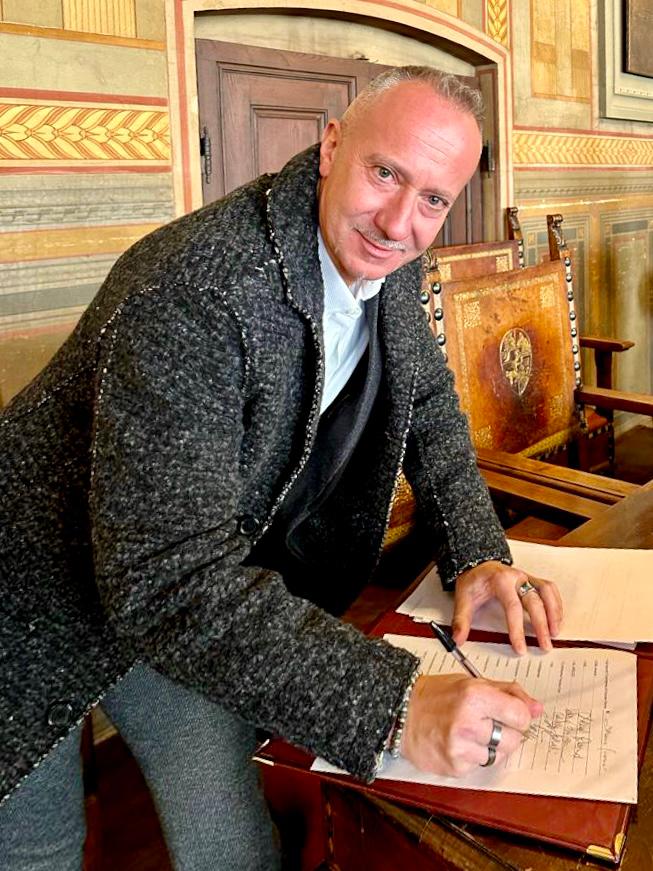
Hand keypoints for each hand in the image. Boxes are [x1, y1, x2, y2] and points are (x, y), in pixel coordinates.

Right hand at [401, 673, 541, 775]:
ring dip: (490, 746)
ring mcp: (461, 747)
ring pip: (499, 755)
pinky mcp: (455, 766)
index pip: (521, 716)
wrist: (401, 712)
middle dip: (506, 732)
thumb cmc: (437, 695)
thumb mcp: (471, 682)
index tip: (510, 713)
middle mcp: (469, 722)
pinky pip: (480, 765)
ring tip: (470, 732)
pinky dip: (474, 756)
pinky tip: (459, 743)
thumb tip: (537, 709)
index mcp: (475, 696)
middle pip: (514, 739)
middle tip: (486, 722)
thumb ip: (507, 693)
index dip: (518, 715)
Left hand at [452, 561, 562, 653]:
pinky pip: (549, 589)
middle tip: (544, 645)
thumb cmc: (474, 581)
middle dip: (541, 625)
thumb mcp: (463, 599)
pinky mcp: (532, 580)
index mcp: (500, 581)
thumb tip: (457, 640)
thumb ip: (461, 620)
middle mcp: (516, 577)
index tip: (520, 648)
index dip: (517, 629)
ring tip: (554, 633)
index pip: (512, 607)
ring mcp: (526, 577)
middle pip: (534, 601)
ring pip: (546, 592)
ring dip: (553, 613)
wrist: (477, 564)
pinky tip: (556, 619)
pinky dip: (556, 604)